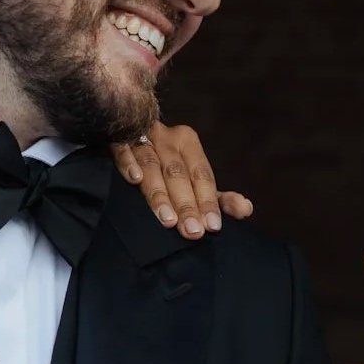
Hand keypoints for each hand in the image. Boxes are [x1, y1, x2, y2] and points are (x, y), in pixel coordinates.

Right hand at [112, 122, 253, 238]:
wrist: (128, 131)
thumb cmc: (166, 163)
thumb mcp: (194, 178)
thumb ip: (218, 197)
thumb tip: (246, 210)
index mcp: (188, 142)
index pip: (201, 174)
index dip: (208, 200)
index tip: (212, 226)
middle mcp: (166, 137)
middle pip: (178, 173)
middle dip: (186, 204)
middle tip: (192, 232)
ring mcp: (141, 137)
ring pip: (151, 166)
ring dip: (159, 194)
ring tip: (167, 220)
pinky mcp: (117, 139)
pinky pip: (123, 150)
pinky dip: (129, 163)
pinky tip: (134, 180)